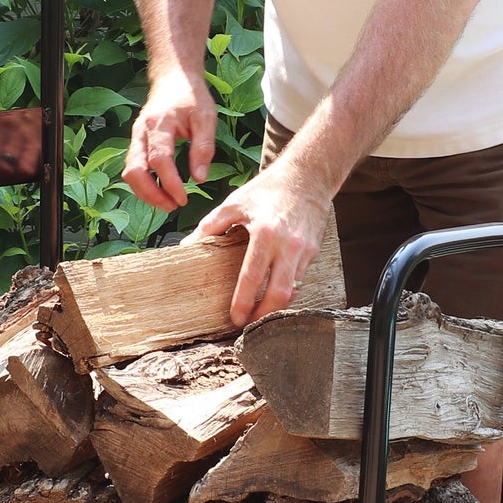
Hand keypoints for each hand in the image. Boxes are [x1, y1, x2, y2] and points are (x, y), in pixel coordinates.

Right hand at [123, 73, 217, 211]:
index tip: (183, 199)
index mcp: (159, 123)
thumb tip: (199, 179)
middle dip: (152, 194)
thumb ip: (203, 149)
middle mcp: (141, 131)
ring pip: (129, 172)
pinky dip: (143, 184)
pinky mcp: (136, 142)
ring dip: (145, 193)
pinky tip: (160, 192)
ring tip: (168, 203)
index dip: (170, 183)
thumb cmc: (191, 96)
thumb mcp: (206, 118)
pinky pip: (132, 168)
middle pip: (135, 170)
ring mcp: (135, 137)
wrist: (172, 77)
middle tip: (173, 206)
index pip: (159, 160)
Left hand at [187, 158, 330, 325]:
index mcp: (266, 234)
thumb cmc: (269, 189)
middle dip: (263, 316)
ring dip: (276, 307)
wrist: (308, 176)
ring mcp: (305, 251)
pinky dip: (287, 291)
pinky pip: (300, 279)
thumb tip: (188, 245)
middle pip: (279, 294)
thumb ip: (212, 225)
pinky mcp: (314, 252)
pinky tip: (274, 294)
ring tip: (260, 314)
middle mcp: (289, 246)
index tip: (235, 318)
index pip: (252, 278)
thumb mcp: (236, 202)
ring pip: (292, 291)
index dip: (244, 302)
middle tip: (249, 325)